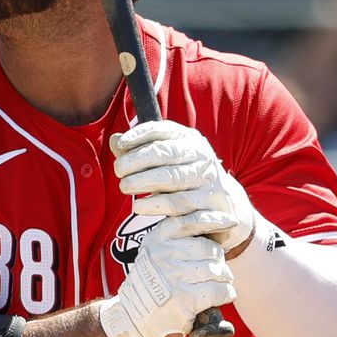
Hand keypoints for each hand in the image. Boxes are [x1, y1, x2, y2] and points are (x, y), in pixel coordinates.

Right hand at [99, 231, 235, 336]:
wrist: (133, 318)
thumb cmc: (152, 283)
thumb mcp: (155, 252)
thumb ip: (177, 238)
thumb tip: (215, 224)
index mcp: (157, 238)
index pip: (191, 220)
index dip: (215, 219)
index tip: (231, 221)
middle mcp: (164, 254)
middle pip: (209, 248)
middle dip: (219, 260)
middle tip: (218, 269)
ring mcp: (174, 277)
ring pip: (216, 270)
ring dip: (225, 278)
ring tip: (221, 283)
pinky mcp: (185, 299)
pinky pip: (218, 290)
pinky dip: (226, 293)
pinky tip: (223, 295)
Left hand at [111, 121, 255, 252]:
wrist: (222, 203)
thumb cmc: (184, 178)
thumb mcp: (165, 161)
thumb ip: (138, 151)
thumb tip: (114, 140)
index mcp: (188, 139)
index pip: (162, 130)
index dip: (139, 134)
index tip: (121, 144)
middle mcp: (200, 155)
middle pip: (165, 153)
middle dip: (137, 160)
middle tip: (118, 171)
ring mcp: (207, 178)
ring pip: (172, 178)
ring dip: (144, 182)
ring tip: (124, 187)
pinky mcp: (209, 203)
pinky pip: (179, 204)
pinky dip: (156, 205)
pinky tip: (139, 206)